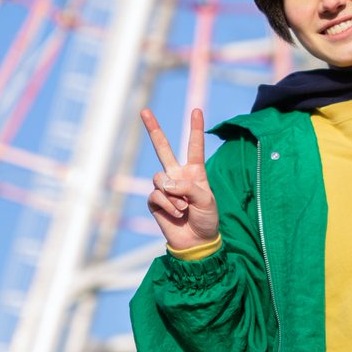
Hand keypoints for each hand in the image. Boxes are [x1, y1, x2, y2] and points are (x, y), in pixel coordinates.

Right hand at [142, 107, 218, 250]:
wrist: (197, 241)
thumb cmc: (206, 219)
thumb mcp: (206, 200)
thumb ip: (188, 186)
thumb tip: (163, 183)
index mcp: (195, 172)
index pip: (195, 147)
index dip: (196, 129)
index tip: (196, 110)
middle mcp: (178, 176)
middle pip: (163, 149)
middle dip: (153, 129)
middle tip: (144, 110)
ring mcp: (165, 188)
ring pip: (159, 178)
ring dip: (174, 195)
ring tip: (184, 208)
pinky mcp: (155, 201)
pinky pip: (157, 195)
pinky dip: (168, 204)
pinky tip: (176, 214)